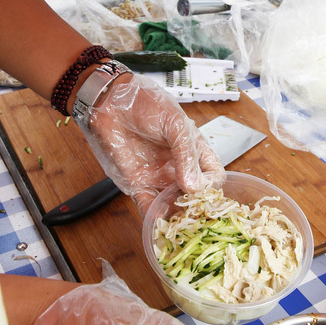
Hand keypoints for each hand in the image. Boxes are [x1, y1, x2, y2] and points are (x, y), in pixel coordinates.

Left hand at [81, 74, 225, 214]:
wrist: (111, 101)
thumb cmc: (146, 104)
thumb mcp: (175, 123)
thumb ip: (186, 154)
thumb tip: (193, 186)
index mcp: (194, 150)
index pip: (214, 175)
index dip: (212, 185)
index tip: (202, 188)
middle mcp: (179, 167)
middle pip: (196, 195)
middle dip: (196, 207)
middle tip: (192, 214)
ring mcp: (159, 178)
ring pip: (174, 205)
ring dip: (176, 216)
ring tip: (177, 223)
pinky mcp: (138, 184)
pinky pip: (148, 206)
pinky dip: (153, 217)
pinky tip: (157, 221)